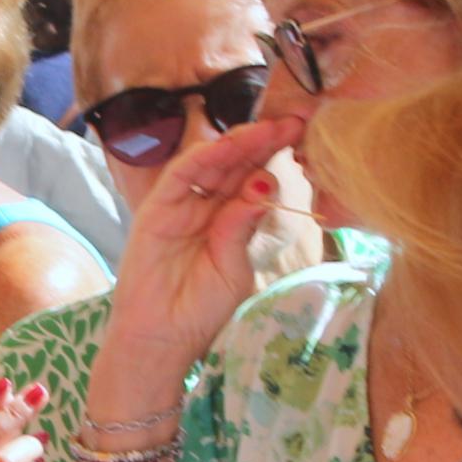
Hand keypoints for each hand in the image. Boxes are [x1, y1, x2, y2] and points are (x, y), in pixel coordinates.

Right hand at [89, 112, 305, 394]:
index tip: (306, 138)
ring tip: (270, 129)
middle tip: (296, 120)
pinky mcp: (156, 211)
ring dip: (239, 143)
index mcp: (228, 218)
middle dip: (264, 141)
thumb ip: (244, 227)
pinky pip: (180, 177)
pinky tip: (228, 147)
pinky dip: (203, 159)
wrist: (161, 341)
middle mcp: (204, 206)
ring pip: (210, 163)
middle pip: (235, 164)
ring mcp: (179, 206)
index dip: (276, 157)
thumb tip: (263, 183)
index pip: (253, 178)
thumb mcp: (234, 268)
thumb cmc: (200, 311)